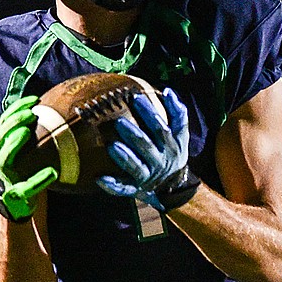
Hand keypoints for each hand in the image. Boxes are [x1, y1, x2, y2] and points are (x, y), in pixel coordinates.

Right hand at [0, 95, 56, 221]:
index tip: (34, 99)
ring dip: (14, 143)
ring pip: (4, 156)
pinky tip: (52, 173)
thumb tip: (59, 113)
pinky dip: (39, 180)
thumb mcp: (29, 151)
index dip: (17, 108)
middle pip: (1, 134)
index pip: (5, 121)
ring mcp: (4, 175)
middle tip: (31, 112)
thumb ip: (36, 134)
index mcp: (3, 145)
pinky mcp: (15, 192)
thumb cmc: (26, 172)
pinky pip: (25, 186)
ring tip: (26, 132)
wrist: (18, 204)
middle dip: (14, 121)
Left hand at [97, 87, 199, 211]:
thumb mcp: (181, 136)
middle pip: (147, 146)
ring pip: (136, 168)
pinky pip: (123, 189)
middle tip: (119, 122)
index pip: (161, 127)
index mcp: (170, 146)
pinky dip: (112, 185)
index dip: (150, 113)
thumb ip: (178, 114)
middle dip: (134, 134)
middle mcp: (160, 161)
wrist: (174, 188)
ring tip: (111, 146)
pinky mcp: (135, 189)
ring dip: (124, 158)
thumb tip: (168, 91)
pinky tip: (99, 178)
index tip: (137, 98)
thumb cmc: (172, 153)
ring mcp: (147, 177)